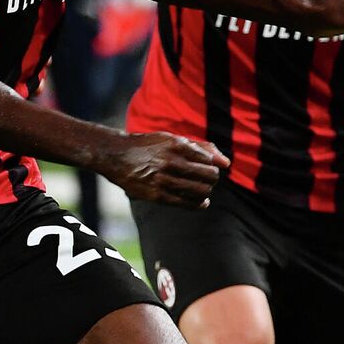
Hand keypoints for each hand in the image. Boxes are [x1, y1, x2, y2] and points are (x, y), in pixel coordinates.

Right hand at [95, 131, 228, 207]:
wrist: (116, 155)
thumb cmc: (150, 146)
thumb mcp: (174, 139)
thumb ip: (202, 148)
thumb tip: (227, 163)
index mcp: (176, 144)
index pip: (208, 160)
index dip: (212, 165)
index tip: (207, 167)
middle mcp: (169, 161)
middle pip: (208, 175)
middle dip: (212, 179)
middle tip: (208, 179)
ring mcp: (162, 179)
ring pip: (200, 190)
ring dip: (207, 191)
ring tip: (204, 189)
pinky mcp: (156, 195)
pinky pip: (186, 203)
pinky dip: (199, 204)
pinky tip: (202, 202)